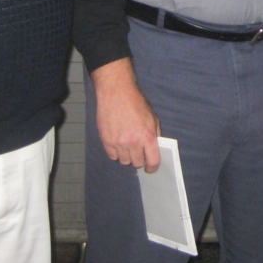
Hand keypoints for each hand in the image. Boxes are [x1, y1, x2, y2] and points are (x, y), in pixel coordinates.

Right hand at [92, 58, 161, 172]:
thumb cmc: (136, 104)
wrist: (116, 93)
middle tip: (138, 152)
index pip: (152, 161)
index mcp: (147, 136)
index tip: (150, 168)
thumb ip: (155, 135)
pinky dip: (116, 152)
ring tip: (127, 145)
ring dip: (127, 156)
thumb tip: (155, 149)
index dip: (152, 167)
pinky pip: (112, 156)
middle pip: (137, 163)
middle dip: (139, 159)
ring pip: (124, 161)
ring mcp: (118, 143)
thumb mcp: (152, 117)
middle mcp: (133, 142)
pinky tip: (118, 143)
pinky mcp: (106, 141)